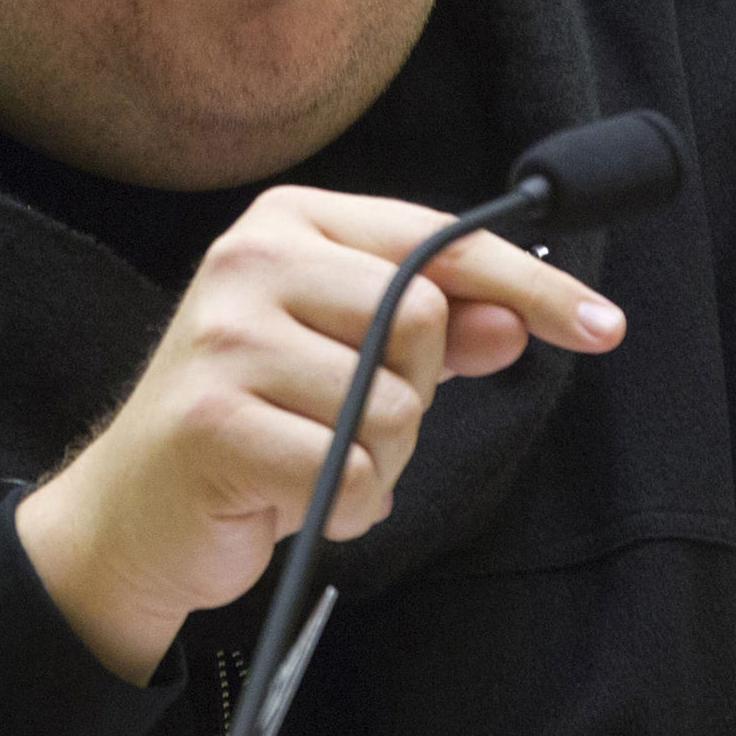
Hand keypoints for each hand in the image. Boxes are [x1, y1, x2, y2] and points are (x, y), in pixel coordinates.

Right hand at [15, 187, 624, 681]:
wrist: (131, 513)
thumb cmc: (250, 426)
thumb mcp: (347, 364)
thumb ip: (431, 335)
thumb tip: (515, 321)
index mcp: (287, 223)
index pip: (436, 242)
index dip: (528, 285)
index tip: (604, 327)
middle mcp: (249, 260)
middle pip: (423, 320)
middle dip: (416, 398)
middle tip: (354, 428)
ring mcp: (225, 338)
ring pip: (392, 408)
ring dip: (377, 467)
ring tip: (314, 468)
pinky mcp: (214, 420)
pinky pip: (349, 474)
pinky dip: (343, 508)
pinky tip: (290, 502)